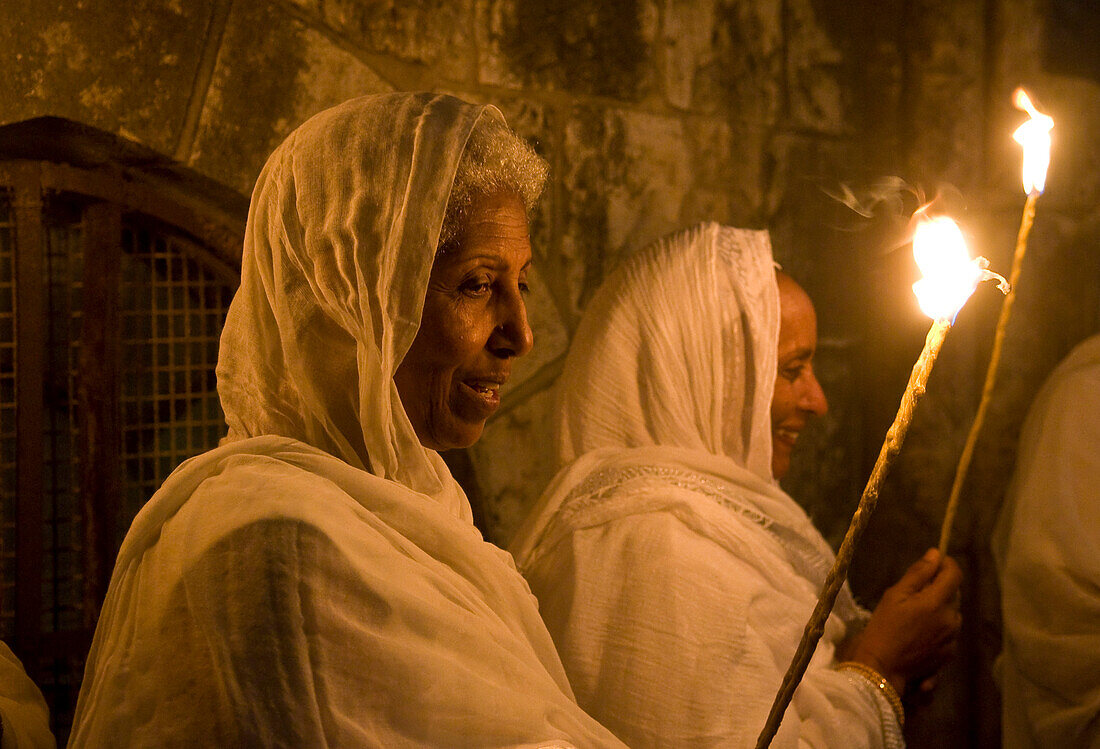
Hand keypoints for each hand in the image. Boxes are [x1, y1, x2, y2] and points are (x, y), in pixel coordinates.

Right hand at [842, 548, 961, 695]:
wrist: (882, 668)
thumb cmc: (883, 628)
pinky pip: (949, 631)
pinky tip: (919, 632)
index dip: (946, 563)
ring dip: (940, 607)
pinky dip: (939, 625)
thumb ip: (918, 573)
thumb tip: (935, 554)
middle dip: (940, 587)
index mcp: (937, 602)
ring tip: (915, 614)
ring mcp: (952, 638)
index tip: (935, 562)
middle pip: (954, 593)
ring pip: (952, 612)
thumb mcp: (895, 595)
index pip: (954, 574)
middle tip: (915, 592)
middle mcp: (951, 619)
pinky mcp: (949, 653)